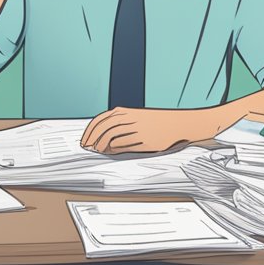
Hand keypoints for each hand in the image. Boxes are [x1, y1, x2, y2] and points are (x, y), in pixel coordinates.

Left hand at [80, 107, 212, 154]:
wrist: (179, 124)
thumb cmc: (157, 122)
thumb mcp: (137, 117)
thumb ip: (120, 123)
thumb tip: (101, 136)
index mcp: (127, 112)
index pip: (101, 120)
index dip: (90, 131)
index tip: (84, 139)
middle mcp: (131, 119)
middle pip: (104, 129)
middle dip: (92, 139)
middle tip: (87, 148)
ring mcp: (138, 130)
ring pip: (112, 137)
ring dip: (102, 145)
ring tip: (98, 151)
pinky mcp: (145, 141)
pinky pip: (125, 146)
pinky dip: (115, 150)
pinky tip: (111, 152)